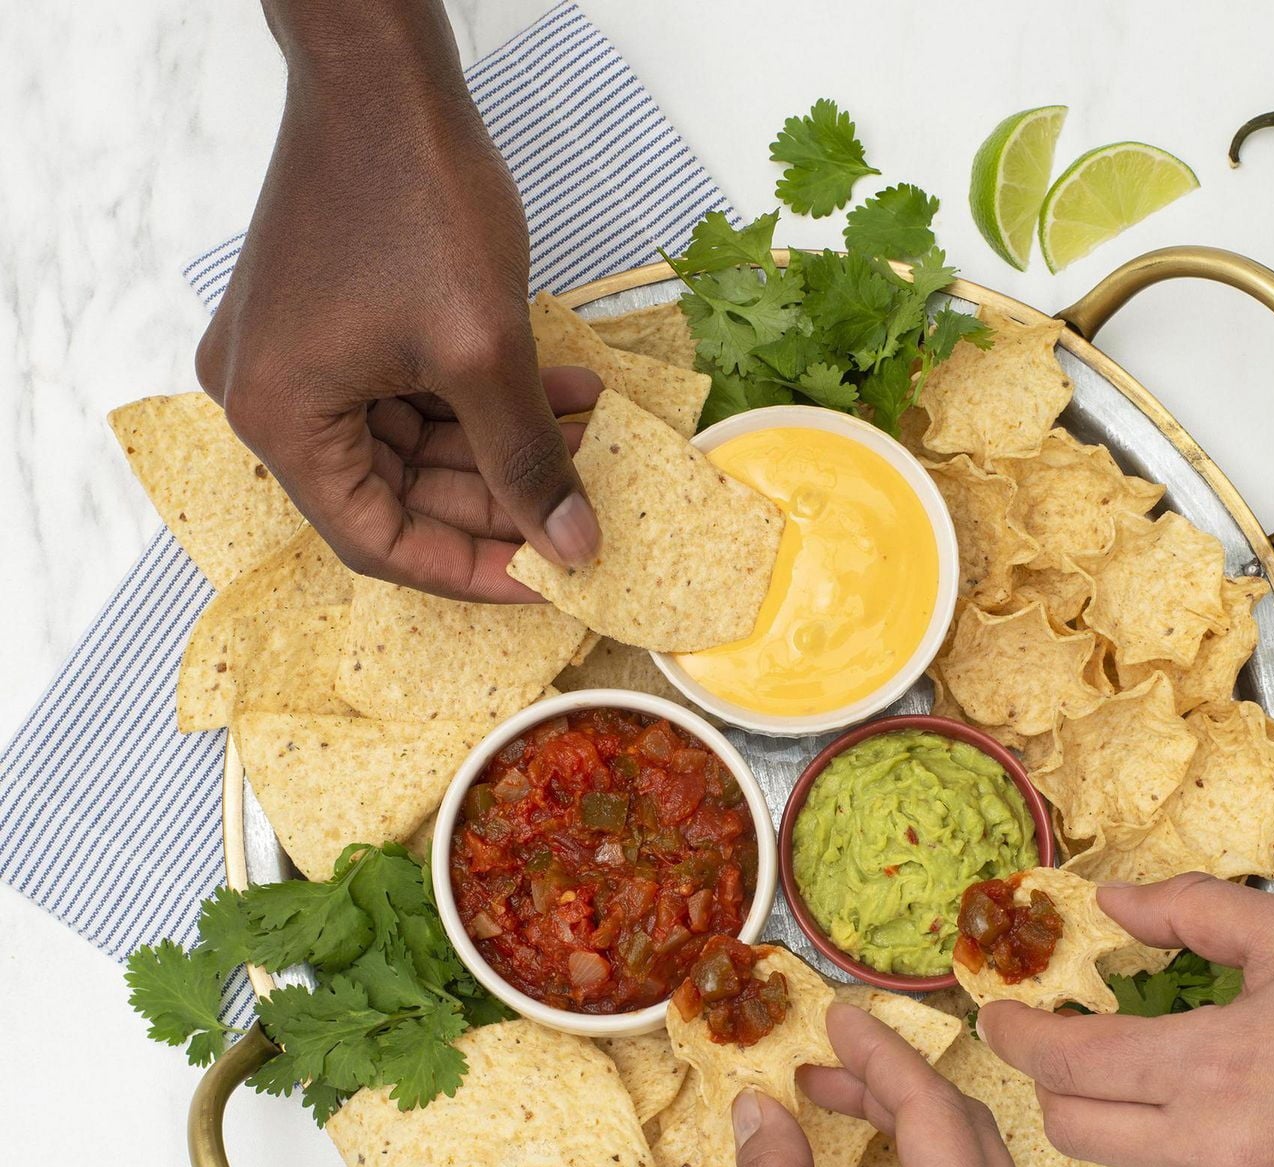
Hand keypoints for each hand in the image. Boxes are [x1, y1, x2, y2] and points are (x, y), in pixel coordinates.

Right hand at [196, 1, 600, 600]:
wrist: (384, 72)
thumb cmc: (413, 194)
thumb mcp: (483, 351)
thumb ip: (527, 460)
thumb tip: (572, 549)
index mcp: (282, 419)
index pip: (379, 541)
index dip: (468, 571)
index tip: (545, 583)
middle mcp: (275, 399)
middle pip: (400, 497)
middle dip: (501, 502)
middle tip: (582, 512)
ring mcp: (305, 361)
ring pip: (420, 448)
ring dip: (508, 447)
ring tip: (593, 439)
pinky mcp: (337, 329)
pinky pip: (417, 396)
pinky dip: (487, 401)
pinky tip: (568, 392)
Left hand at [981, 873, 1273, 1166]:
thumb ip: (1186, 910)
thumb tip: (1108, 900)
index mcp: (1214, 1069)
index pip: (1069, 1064)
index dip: (1018, 1037)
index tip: (1000, 1018)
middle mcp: (1224, 1156)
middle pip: (1076, 1133)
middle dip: (1058, 1088)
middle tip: (1077, 1052)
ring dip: (1140, 1129)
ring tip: (1197, 1087)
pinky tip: (1260, 1138)